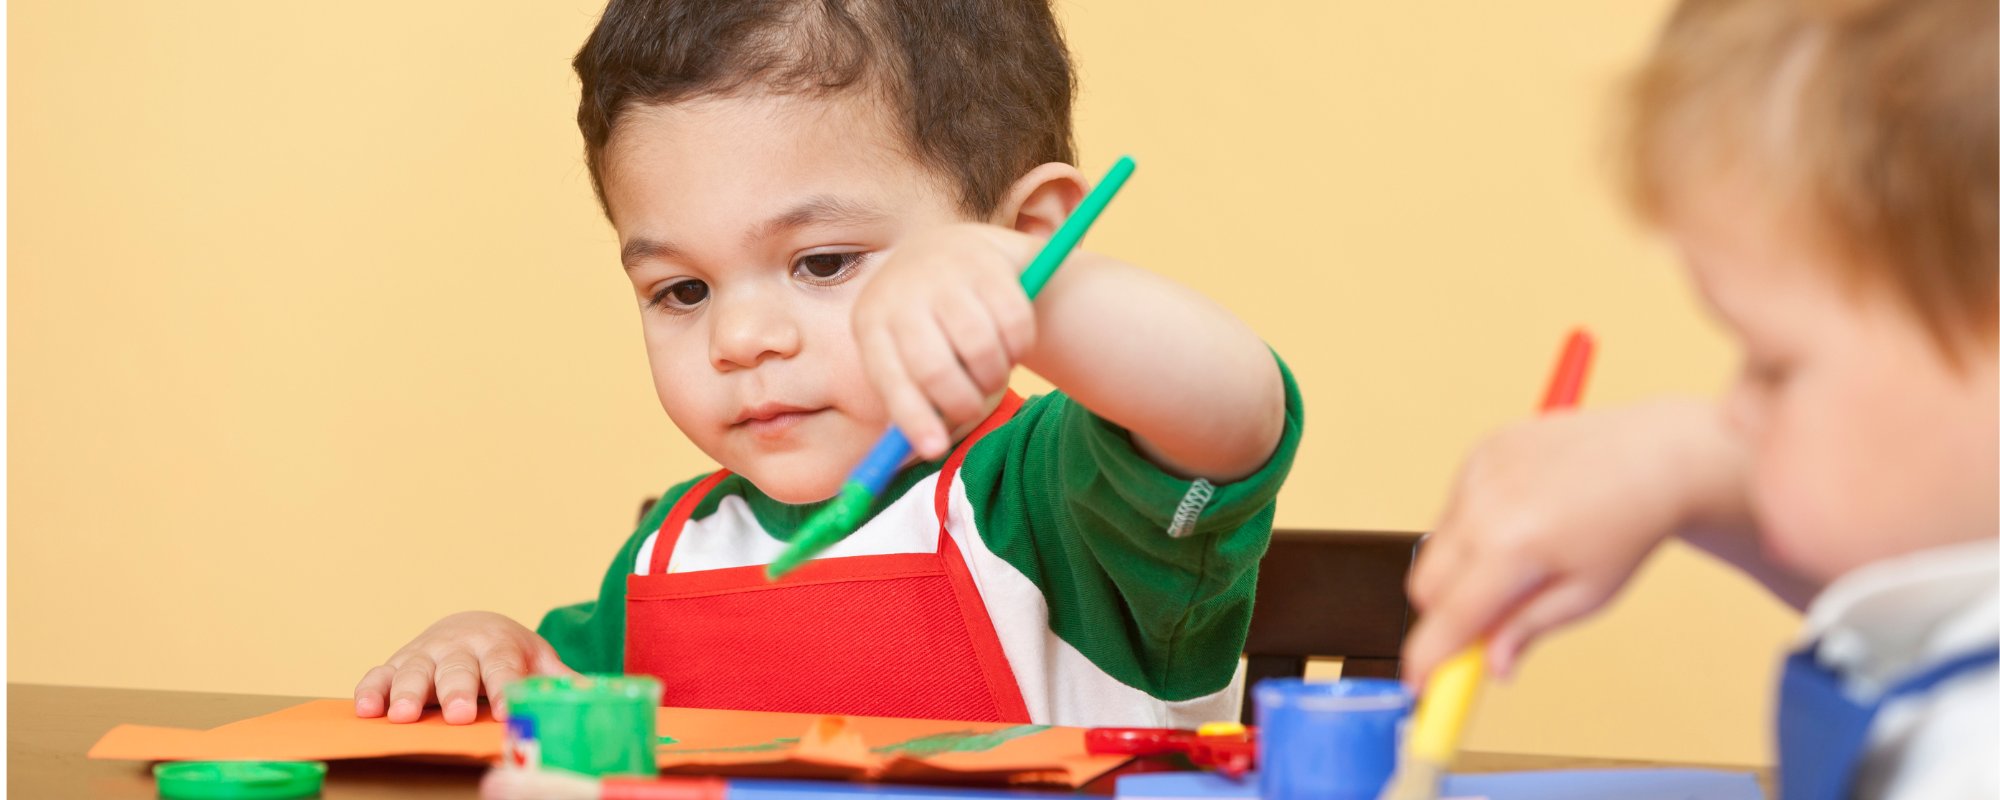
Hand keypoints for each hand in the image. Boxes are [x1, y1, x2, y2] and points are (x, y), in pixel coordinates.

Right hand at [353, 611, 574, 724]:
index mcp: (499, 646)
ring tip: (403, 715)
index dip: (506, 686)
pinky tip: (367, 710)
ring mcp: (426, 654)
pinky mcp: (397, 663)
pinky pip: (380, 675)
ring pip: (415, 671)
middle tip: (455, 713)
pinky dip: (371, 690)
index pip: (504, 666)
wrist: (472, 625)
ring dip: (407, 693)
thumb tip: (597, 696)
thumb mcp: (537, 659)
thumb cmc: (508, 652)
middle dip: (456, 690)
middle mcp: (460, 647)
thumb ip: (560, 679)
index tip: (507, 708)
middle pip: (458, 669)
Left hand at [853, 223, 1038, 458]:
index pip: (890, 379)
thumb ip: (914, 409)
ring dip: (994, 375)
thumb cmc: (927, 327)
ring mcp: (945, 274)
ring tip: (990, 372)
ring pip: (980, 349)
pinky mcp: (988, 265)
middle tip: (975, 407)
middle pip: (935, 368)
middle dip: (961, 402)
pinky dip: (1019, 347)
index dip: (913, 419)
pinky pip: (1014, 325)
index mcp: (871, 322)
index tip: (936, 451)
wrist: (951, 252)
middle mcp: (902, 293)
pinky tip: (1009, 344)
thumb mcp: (907, 359)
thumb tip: (921, 454)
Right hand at [1401, 400, 1751, 687]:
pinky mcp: (1479, 452)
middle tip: (1489, 623)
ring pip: (1437, 546)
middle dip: (1446, 613)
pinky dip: (1473, 528)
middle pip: (1425, 584)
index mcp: (1512, 546)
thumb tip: (1490, 666)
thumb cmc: (1628, 525)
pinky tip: (1522, 521)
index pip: (1448, 616)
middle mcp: (1483, 504)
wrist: (1657, 456)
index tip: (1420, 681)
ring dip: (1461, 568)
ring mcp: (1477, 472)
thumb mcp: (1585, 596)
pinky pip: (1453, 508)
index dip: (1428, 656)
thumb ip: (1526, 630)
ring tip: (1525, 558)